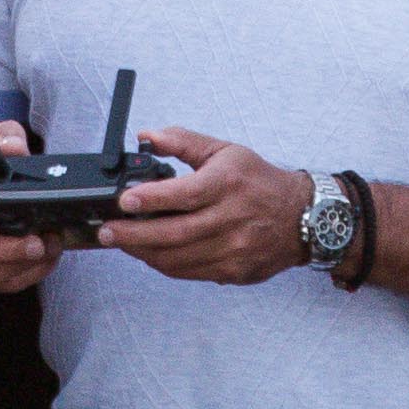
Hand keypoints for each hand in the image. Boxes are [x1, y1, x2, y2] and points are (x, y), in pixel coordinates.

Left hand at [97, 129, 317, 285]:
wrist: (301, 217)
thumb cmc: (259, 182)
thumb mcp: (224, 151)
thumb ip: (183, 141)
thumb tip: (146, 136)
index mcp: (227, 184)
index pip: (184, 195)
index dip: (150, 199)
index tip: (124, 201)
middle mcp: (231, 218)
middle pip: (174, 233)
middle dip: (134, 234)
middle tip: (107, 231)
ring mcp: (233, 249)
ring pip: (178, 258)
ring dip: (143, 252)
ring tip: (122, 242)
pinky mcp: (233, 271)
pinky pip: (189, 272)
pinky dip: (164, 264)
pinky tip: (149, 253)